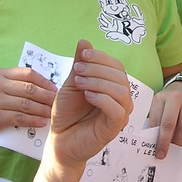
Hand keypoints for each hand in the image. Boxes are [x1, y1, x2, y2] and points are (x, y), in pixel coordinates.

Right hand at [0, 66, 57, 143]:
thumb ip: (10, 84)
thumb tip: (39, 87)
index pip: (27, 73)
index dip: (44, 81)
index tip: (55, 88)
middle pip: (30, 89)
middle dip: (47, 96)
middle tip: (58, 103)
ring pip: (27, 104)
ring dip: (43, 109)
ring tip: (53, 114)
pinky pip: (20, 118)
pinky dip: (33, 120)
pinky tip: (42, 123)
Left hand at [48, 40, 132, 169]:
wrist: (60, 140)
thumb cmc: (67, 114)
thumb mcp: (71, 85)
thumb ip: (80, 65)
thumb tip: (84, 41)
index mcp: (112, 87)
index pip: (116, 66)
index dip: (102, 57)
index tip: (84, 54)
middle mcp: (120, 99)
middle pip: (120, 76)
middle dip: (98, 69)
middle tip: (77, 70)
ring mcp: (120, 113)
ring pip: (122, 91)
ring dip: (99, 82)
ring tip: (79, 83)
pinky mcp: (115, 127)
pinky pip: (118, 109)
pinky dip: (103, 98)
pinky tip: (88, 95)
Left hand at [149, 82, 181, 158]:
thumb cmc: (171, 100)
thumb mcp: (160, 105)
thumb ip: (157, 121)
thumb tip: (154, 142)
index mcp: (161, 97)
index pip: (156, 122)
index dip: (157, 139)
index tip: (157, 152)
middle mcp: (176, 96)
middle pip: (170, 124)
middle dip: (167, 142)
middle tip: (165, 154)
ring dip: (180, 140)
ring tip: (177, 146)